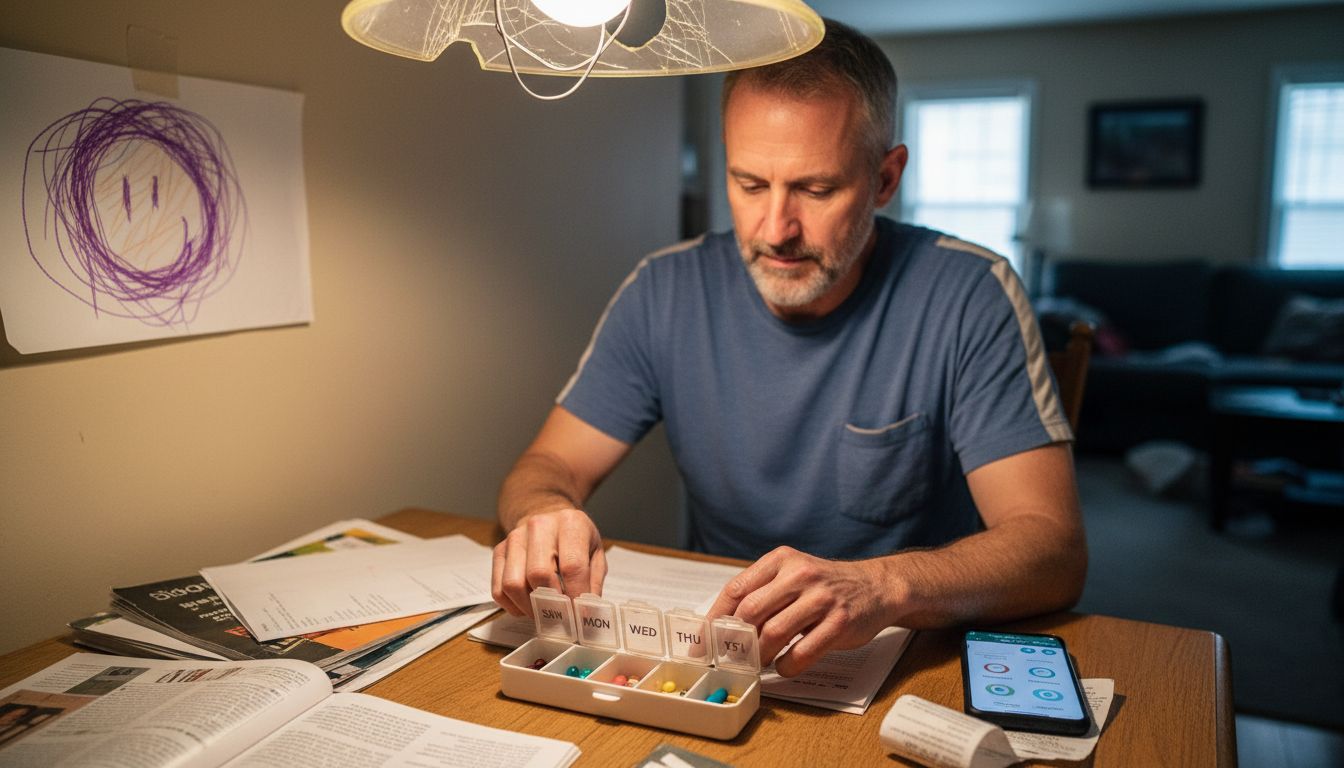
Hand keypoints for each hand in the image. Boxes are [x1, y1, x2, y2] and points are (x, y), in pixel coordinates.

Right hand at [491, 508, 606, 616]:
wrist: (547, 515)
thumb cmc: (574, 539)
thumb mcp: (595, 553)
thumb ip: (593, 583)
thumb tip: (587, 614)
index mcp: (570, 523)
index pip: (572, 566)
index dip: (575, 596)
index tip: (580, 615)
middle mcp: (539, 526)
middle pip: (538, 574)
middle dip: (551, 605)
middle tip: (561, 620)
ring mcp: (515, 538)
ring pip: (513, 584)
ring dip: (529, 608)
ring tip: (544, 615)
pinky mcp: (499, 551)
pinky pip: (499, 589)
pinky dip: (513, 606)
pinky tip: (528, 607)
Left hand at [706, 547, 895, 676]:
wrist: (875, 586)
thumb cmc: (825, 586)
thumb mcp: (792, 574)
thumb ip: (762, 592)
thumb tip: (721, 625)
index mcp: (781, 560)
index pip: (736, 589)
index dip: (715, 618)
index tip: (703, 641)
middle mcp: (800, 574)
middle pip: (751, 611)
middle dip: (736, 640)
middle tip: (731, 657)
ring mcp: (821, 598)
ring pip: (774, 633)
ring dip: (760, 655)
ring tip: (759, 662)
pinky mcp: (839, 623)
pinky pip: (802, 652)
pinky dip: (786, 666)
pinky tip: (785, 665)